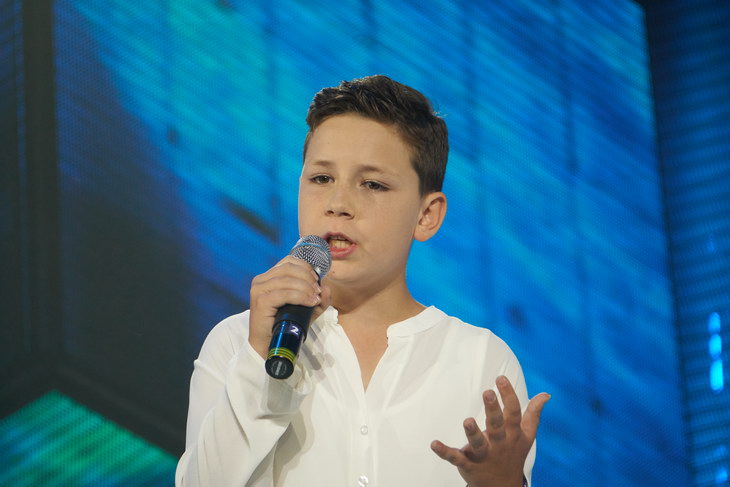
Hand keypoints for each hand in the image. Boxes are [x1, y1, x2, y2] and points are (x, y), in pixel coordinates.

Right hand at [248, 256, 331, 358]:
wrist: (268, 345)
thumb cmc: (285, 325)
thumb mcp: (307, 310)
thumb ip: (320, 299)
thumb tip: (326, 287)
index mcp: (269, 277)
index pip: (288, 262)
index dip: (305, 268)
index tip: (316, 280)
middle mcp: (261, 280)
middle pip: (288, 268)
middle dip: (307, 278)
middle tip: (317, 291)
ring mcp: (259, 290)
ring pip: (287, 280)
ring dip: (305, 287)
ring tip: (315, 298)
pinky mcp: (260, 302)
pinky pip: (283, 294)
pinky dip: (300, 296)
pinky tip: (310, 302)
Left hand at [430, 376, 549, 486]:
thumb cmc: (513, 454)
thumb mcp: (527, 436)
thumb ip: (534, 414)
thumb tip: (546, 394)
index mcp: (512, 434)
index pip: (513, 413)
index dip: (508, 395)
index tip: (500, 378)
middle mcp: (499, 443)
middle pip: (496, 425)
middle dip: (493, 410)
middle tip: (487, 392)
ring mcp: (483, 455)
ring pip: (478, 444)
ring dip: (472, 433)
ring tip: (467, 420)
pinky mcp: (468, 464)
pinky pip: (456, 458)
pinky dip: (444, 452)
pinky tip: (434, 444)